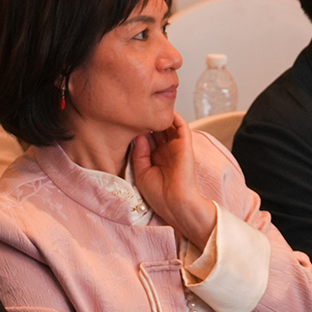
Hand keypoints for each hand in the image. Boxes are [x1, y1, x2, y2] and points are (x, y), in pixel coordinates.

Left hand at [126, 118, 224, 248]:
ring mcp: (176, 146)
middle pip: (157, 129)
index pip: (147, 138)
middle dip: (147, 120)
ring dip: (160, 116)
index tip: (125, 121)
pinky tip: (162, 110)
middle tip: (135, 110)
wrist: (175, 204)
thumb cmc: (159, 195)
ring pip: (169, 125)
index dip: (138, 129)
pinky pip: (182, 125)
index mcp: (155, 158)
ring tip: (148, 107)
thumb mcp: (141, 173)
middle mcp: (165, 150)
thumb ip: (139, 154)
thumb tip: (138, 136)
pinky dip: (174, 116)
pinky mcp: (185, 145)